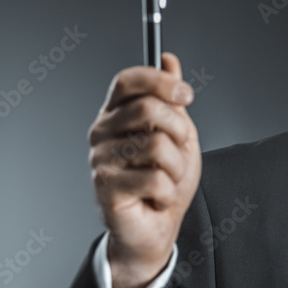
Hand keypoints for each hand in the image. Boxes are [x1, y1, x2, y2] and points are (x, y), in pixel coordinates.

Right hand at [87, 52, 200, 287]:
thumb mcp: (178, 135)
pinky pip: (155, 179)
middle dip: (178, 130)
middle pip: (147, 108)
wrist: (156, 228)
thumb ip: (172, 99)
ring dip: (175, 167)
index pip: (128, 80)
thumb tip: (169, 60)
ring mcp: (100, 160)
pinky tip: (157, 198)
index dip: (159, 80)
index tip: (186, 94)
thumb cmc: (164, 182)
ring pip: (156, 146)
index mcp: (116, 114)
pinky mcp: (106, 188)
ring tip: (166, 179)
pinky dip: (168, 191)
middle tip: (180, 150)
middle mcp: (101, 133)